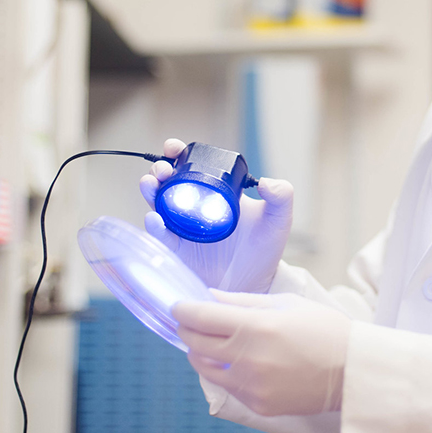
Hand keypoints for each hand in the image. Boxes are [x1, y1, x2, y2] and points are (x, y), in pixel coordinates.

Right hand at [139, 138, 292, 291]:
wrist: (254, 284)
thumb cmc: (264, 251)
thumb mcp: (278, 220)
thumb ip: (281, 197)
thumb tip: (267, 182)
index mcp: (216, 191)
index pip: (193, 165)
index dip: (179, 153)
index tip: (175, 148)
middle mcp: (194, 205)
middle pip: (168, 180)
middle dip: (159, 169)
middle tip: (163, 169)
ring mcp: (182, 226)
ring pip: (157, 202)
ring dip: (150, 190)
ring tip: (151, 185)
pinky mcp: (176, 249)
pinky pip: (160, 234)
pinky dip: (153, 224)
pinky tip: (155, 218)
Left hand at [174, 291, 350, 416]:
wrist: (351, 370)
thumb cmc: (324, 330)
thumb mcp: (286, 303)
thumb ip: (243, 301)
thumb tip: (211, 297)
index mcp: (256, 326)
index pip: (201, 318)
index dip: (183, 310)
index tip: (178, 305)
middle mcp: (248, 358)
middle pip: (195, 343)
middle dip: (187, 329)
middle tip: (190, 321)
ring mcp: (251, 385)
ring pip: (204, 368)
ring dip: (200, 353)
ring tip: (210, 342)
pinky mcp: (257, 404)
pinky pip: (227, 386)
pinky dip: (223, 371)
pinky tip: (234, 361)